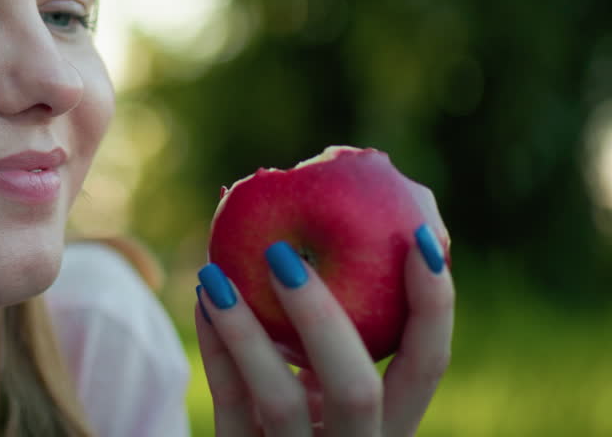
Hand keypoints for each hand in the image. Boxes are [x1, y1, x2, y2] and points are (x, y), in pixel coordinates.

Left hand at [194, 225, 453, 435]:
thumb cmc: (304, 413)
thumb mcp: (328, 382)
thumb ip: (343, 327)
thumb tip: (338, 219)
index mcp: (394, 421)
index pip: (428, 365)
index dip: (433, 305)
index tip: (420, 236)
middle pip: (358, 388)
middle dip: (323, 318)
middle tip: (283, 254)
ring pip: (280, 402)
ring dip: (246, 331)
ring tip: (213, 275)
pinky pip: (229, 407)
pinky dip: (216, 351)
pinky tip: (202, 302)